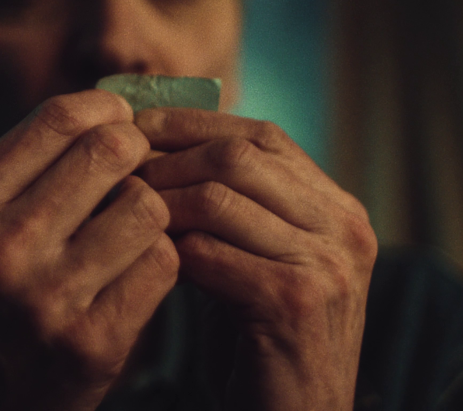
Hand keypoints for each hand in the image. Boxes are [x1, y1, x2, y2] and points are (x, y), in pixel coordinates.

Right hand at [0, 90, 179, 410]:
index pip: (60, 118)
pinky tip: (136, 271)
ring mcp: (46, 297)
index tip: (118, 121)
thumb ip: (24, 164)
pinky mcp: (92, 341)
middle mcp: (0, 246)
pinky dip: (159, 260)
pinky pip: (163, 262)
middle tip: (133, 171)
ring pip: (146, 205)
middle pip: (111, 151)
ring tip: (130, 229)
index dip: (105, 109)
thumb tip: (109, 106)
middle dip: (135, 153)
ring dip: (148, 212)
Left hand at [135, 108, 377, 410]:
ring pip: (219, 197)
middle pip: (239, 155)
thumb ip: (233, 207)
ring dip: (159, 200)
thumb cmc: (261, 338)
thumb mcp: (257, 258)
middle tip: (119, 168)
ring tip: (122, 209)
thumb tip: (155, 143)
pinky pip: (211, 252)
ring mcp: (326, 264)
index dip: (193, 124)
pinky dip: (169, 248)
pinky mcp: (295, 303)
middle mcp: (344, 227)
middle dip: (168, 157)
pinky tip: (146, 257)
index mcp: (337, 208)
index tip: (135, 126)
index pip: (261, 134)